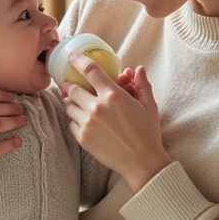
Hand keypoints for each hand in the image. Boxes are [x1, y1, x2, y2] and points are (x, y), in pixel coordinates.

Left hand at [62, 55, 170, 191]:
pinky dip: (75, 119)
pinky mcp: (83, 138)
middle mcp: (97, 108)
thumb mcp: (149, 105)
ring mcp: (88, 123)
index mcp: (113, 96)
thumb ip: (142, 85)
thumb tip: (138, 69)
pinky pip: (71, 122)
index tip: (72, 57)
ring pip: (69, 105)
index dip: (78, 61)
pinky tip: (85, 120)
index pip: (90, 71)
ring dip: (72, 102)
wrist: (142, 162)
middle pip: (73, 88)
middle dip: (70, 84)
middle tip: (72, 84)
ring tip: (80, 104)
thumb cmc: (147, 133)